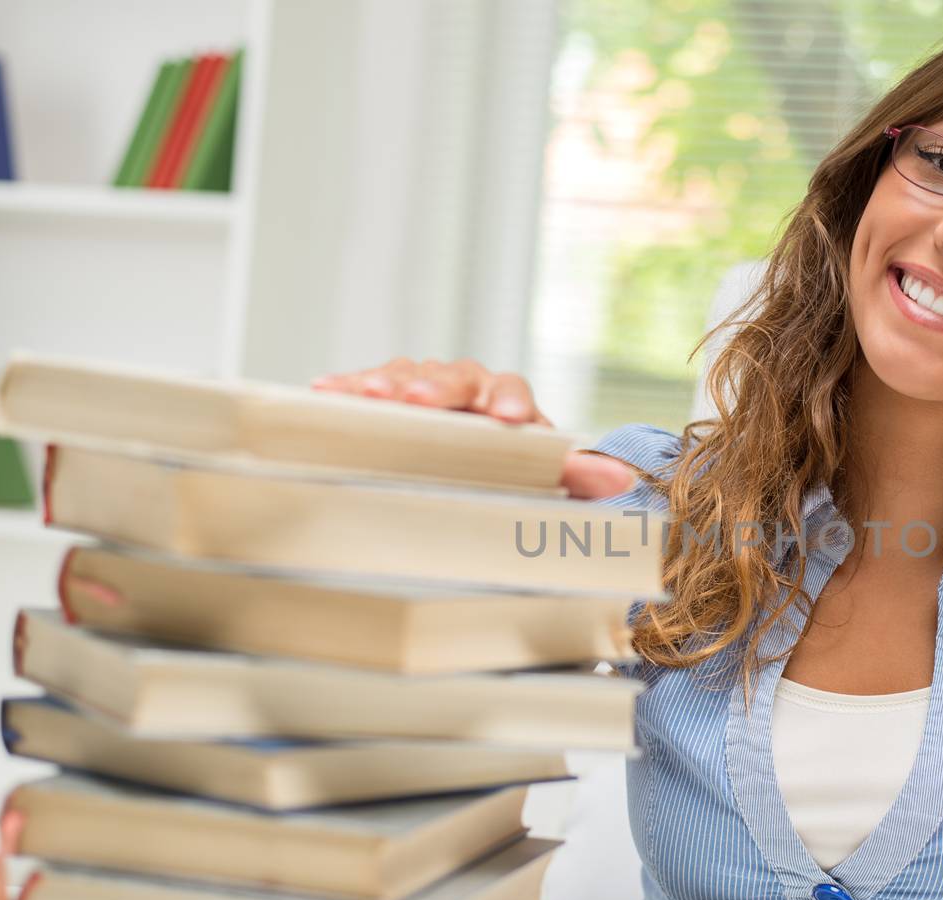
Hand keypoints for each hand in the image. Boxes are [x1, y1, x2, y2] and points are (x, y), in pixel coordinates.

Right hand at [310, 357, 634, 498]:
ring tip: (366, 394)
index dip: (509, 401)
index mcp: (506, 401)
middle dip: (436, 387)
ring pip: (405, 377)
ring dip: (385, 384)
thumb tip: (618, 479)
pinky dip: (346, 390)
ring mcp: (422, 390)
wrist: (479, 469)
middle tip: (419, 399)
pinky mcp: (384, 403)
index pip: (510, 390)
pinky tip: (323, 392)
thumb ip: (577, 477)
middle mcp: (465, 387)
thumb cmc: (512, 472)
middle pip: (452, 377)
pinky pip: (365, 391)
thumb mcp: (545, 477)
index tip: (509, 418)